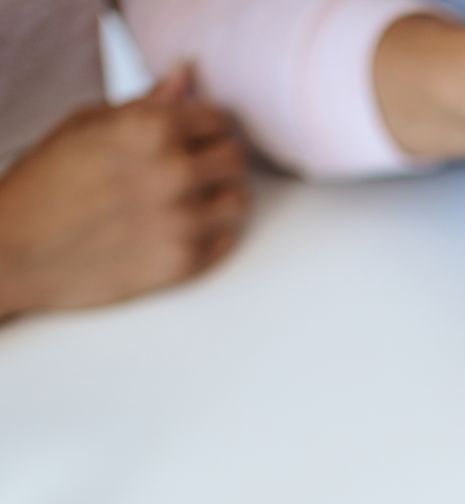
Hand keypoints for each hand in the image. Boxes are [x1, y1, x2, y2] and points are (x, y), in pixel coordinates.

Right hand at [0, 69, 248, 320]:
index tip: (194, 137)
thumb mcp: (86, 125)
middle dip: (217, 160)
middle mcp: (175, 172)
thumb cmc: (46, 182)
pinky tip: (179, 226)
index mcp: (151, 128)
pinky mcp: (185, 262)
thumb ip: (147, 102)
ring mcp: (183, 220)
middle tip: (193, 168)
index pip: (218, 119)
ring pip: (238, 201)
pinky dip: (210, 233)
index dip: (206, 127)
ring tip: (189, 198)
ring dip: (219, 197)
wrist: (18, 250)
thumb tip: (187, 75)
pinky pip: (225, 240)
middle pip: (235, 158)